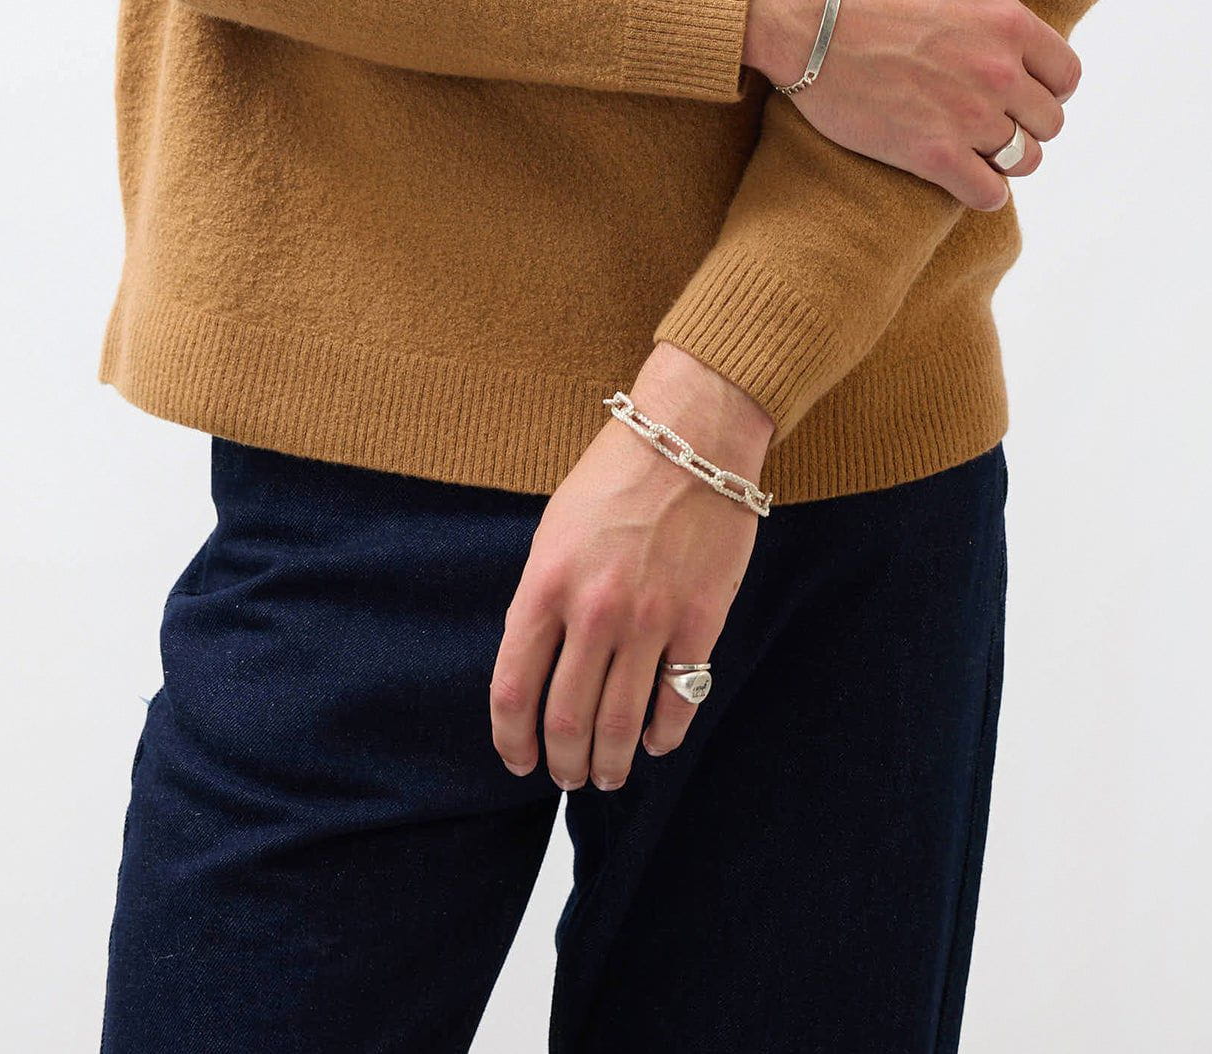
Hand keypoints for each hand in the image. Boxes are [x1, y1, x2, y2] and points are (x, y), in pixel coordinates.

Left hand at [488, 344, 771, 790]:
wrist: (690, 437)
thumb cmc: (615, 476)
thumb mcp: (553, 532)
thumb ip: (542, 601)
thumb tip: (537, 669)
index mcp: (545, 584)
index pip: (513, 690)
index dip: (511, 739)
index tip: (518, 759)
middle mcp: (593, 610)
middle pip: (567, 720)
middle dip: (563, 762)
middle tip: (567, 775)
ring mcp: (649, 619)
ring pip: (621, 724)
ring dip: (610, 763)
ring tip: (607, 775)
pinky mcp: (700, 620)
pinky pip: (679, 699)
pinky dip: (664, 735)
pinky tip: (655, 741)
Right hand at [742, 0, 1088, 209]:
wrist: (795, 9)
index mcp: (1008, 22)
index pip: (1067, 74)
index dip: (1048, 76)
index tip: (1021, 73)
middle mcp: (997, 75)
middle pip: (1049, 120)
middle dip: (1028, 115)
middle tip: (995, 104)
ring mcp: (964, 118)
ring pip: (1024, 159)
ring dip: (1008, 152)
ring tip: (981, 137)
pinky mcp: (928, 153)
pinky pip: (987, 194)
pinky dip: (984, 188)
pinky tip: (965, 169)